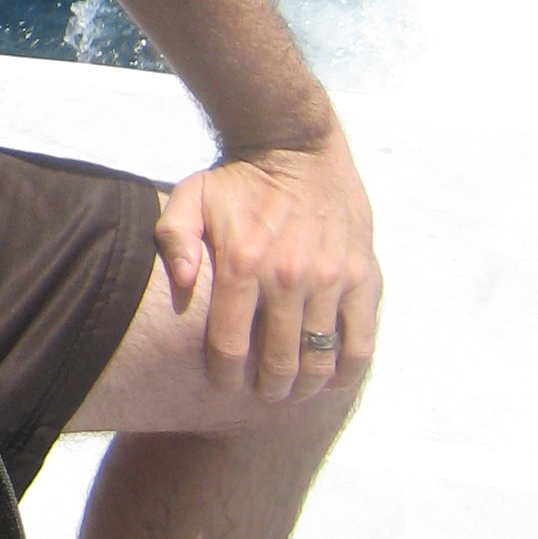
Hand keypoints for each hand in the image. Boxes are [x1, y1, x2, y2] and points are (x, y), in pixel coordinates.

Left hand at [156, 121, 380, 401]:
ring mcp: (331, 278)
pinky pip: (361, 340)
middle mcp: (289, 276)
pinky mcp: (362, 276)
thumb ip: (174, 240)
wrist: (296, 146)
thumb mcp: (191, 197)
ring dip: (305, 385)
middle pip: (279, 362)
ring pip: (320, 358)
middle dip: (267, 388)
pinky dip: (348, 370)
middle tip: (262, 392)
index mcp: (243, 264)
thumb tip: (181, 288)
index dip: (225, 375)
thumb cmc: (238, 180)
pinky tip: (333, 377)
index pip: (230, 346)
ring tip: (293, 388)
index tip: (223, 382)